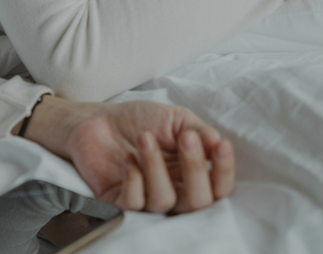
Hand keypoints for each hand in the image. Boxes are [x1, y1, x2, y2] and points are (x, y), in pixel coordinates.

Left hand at [19, 95, 235, 214]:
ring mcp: (147, 199)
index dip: (224, 171)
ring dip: (156, 167)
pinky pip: (135, 204)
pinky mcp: (120, 202)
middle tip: (185, 138)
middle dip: (195, 169)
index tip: (219, 145)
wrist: (98, 119)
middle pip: (198, 203)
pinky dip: (134, 180)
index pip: (219, 188)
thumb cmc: (140, 120)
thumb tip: (218, 143)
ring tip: (145, 137)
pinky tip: (129, 159)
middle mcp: (174, 191)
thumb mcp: (177, 119)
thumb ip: (200, 132)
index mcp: (192, 174)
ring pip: (164, 201)